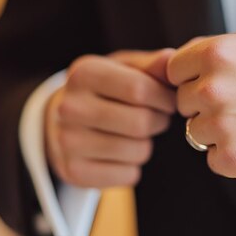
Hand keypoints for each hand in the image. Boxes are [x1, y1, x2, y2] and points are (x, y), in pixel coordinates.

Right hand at [45, 49, 175, 187]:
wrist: (61, 120)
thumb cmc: (106, 89)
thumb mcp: (125, 69)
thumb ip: (152, 65)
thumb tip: (173, 59)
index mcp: (84, 74)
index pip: (139, 89)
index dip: (164, 98)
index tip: (169, 100)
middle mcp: (69, 107)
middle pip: (141, 123)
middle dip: (159, 121)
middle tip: (156, 118)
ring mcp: (67, 142)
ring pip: (138, 151)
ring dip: (147, 145)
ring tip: (136, 135)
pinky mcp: (73, 171)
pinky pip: (128, 175)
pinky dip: (134, 168)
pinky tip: (120, 155)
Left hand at [167, 26, 235, 179]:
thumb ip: (216, 45)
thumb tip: (185, 57)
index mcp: (217, 55)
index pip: (173, 71)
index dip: (191, 76)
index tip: (207, 82)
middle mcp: (214, 90)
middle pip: (183, 102)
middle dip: (204, 102)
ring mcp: (222, 127)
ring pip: (194, 132)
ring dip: (216, 129)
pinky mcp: (234, 159)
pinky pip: (211, 159)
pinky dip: (229, 154)